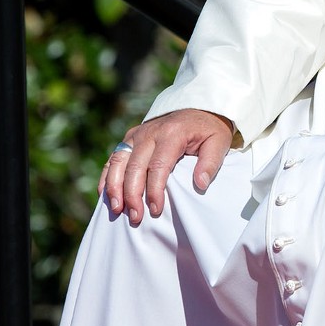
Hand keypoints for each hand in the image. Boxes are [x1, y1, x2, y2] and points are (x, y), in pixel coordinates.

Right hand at [101, 109, 236, 225]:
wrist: (198, 108)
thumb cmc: (209, 130)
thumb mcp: (219, 142)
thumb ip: (210, 163)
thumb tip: (200, 184)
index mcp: (172, 133)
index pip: (158, 165)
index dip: (154, 190)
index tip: (155, 210)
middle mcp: (150, 132)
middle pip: (134, 166)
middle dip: (132, 194)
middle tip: (136, 217)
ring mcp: (137, 134)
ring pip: (118, 161)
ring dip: (114, 187)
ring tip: (116, 210)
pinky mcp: (131, 137)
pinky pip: (113, 157)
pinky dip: (106, 176)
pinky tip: (105, 195)